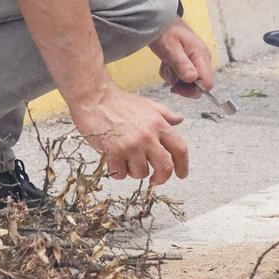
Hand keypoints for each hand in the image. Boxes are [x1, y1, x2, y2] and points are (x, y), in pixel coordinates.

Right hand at [69, 84, 188, 183]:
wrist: (94, 98)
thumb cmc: (119, 101)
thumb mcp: (147, 105)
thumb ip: (165, 114)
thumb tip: (179, 120)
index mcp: (159, 124)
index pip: (180, 149)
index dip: (183, 165)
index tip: (181, 174)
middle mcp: (148, 137)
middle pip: (165, 167)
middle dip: (162, 178)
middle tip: (155, 179)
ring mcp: (131, 146)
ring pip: (141, 173)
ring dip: (134, 171)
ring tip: (126, 159)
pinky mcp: (114, 153)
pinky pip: (121, 174)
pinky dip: (118, 171)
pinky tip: (114, 160)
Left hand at [150, 21, 216, 98]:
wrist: (159, 21)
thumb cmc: (164, 31)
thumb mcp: (170, 48)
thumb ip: (181, 64)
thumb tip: (193, 79)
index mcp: (201, 55)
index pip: (207, 83)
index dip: (192, 90)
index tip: (175, 88)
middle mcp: (203, 59)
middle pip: (199, 85)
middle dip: (182, 85)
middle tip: (169, 73)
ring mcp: (197, 60)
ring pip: (189, 82)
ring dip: (175, 78)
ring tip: (167, 64)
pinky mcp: (191, 62)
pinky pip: (183, 77)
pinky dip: (173, 74)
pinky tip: (167, 63)